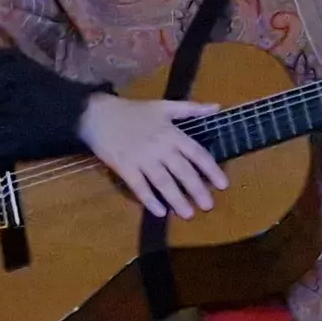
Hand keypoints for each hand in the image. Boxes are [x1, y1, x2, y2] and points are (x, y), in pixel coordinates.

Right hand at [80, 94, 229, 219]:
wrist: (98, 114)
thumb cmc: (134, 111)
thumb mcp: (164, 106)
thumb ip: (192, 109)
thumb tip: (217, 107)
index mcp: (172, 133)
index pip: (197, 153)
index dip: (211, 169)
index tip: (223, 185)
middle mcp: (160, 147)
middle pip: (182, 171)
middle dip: (197, 189)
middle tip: (208, 206)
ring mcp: (142, 158)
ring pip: (163, 181)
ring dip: (176, 199)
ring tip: (188, 214)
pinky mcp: (125, 167)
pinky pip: (139, 187)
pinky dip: (149, 199)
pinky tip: (159, 212)